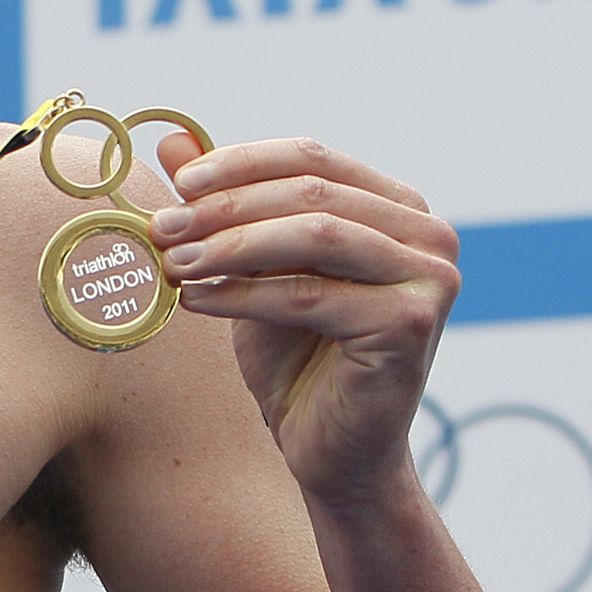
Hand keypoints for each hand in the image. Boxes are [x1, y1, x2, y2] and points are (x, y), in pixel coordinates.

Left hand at [147, 134, 459, 512]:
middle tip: (162, 228)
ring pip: (313, 237)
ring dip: (231, 246)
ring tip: (173, 263)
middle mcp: (427, 233)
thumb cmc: (296, 358)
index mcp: (396, 206)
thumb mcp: (252, 269)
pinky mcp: (410, 324)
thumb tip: (172, 139)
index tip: (178, 183)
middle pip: (310, 193)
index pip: (312, 158)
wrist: (333, 452)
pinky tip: (196, 300)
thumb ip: (224, 206)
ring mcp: (429, 277)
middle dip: (226, 208)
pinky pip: (309, 294)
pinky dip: (243, 294)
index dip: (240, 163)